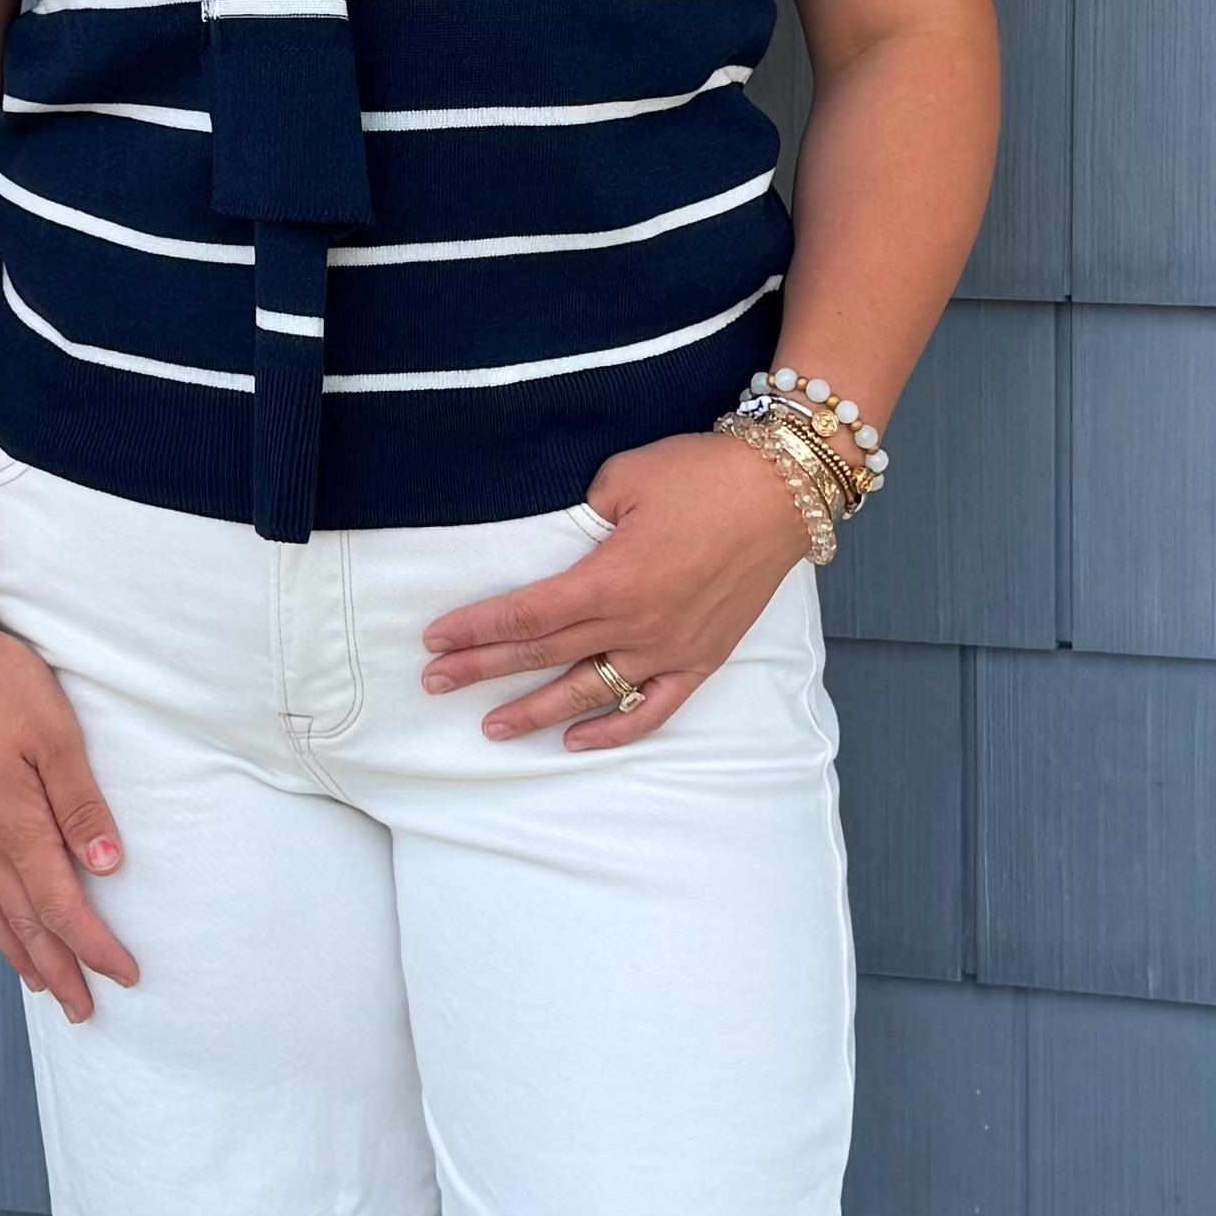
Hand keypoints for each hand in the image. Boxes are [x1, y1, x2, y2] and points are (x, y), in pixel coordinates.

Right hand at [0, 615, 137, 1020]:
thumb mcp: (56, 737)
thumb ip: (80, 805)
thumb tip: (106, 867)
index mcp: (15, 828)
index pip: (62, 908)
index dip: (94, 948)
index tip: (125, 976)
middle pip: (25, 926)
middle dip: (58, 972)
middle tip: (83, 1011)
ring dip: (21, 955)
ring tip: (43, 986)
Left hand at [417, 429, 813, 748]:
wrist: (781, 491)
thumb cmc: (702, 474)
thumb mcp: (624, 477)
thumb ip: (579, 515)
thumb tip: (558, 542)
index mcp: (610, 580)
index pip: (525, 616)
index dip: (474, 629)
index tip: (434, 640)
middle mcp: (635, 625)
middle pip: (542, 656)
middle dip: (481, 671)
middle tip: (434, 684)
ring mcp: (669, 649)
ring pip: (588, 692)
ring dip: (535, 712)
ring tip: (491, 728)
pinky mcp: (701, 658)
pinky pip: (652, 708)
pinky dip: (614, 729)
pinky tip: (578, 740)